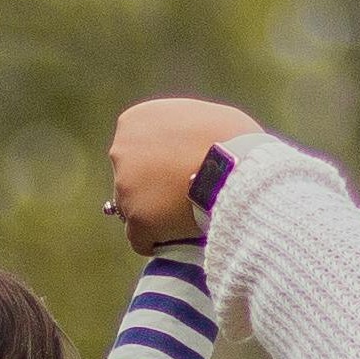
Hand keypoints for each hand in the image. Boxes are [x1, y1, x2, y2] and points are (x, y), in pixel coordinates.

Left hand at [108, 95, 262, 249]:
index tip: (177, 175)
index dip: (157, 166)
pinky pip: (141, 239)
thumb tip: (186, 146)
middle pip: (129, 180)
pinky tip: (178, 238)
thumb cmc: (233, 138)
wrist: (238, 168)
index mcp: (134, 121)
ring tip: (185, 217)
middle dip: (151, 190)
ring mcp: (125, 187)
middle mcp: (121, 151)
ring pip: (133, 211)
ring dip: (155, 216)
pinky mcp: (136, 221)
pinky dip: (157, 242)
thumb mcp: (201, 116)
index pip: (135, 150)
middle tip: (181, 197)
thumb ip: (181, 131)